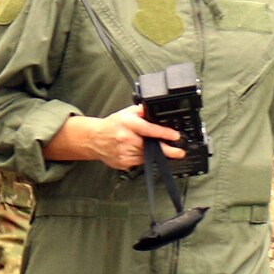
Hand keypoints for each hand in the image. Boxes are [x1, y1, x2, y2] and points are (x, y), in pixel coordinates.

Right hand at [47, 105, 181, 169]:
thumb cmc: (111, 126)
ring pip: (146, 156)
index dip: (164, 133)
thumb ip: (142, 111)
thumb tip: (156, 111)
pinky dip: (143, 157)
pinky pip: (139, 162)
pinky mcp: (123, 163)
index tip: (175, 136)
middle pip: (151, 146)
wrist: (94, 139)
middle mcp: (126, 138)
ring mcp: (124, 152)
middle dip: (167, 150)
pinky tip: (138, 151)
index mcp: (128, 124)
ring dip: (153, 153)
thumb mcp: (126, 112)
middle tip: (179, 152)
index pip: (149, 129)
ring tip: (151, 147)